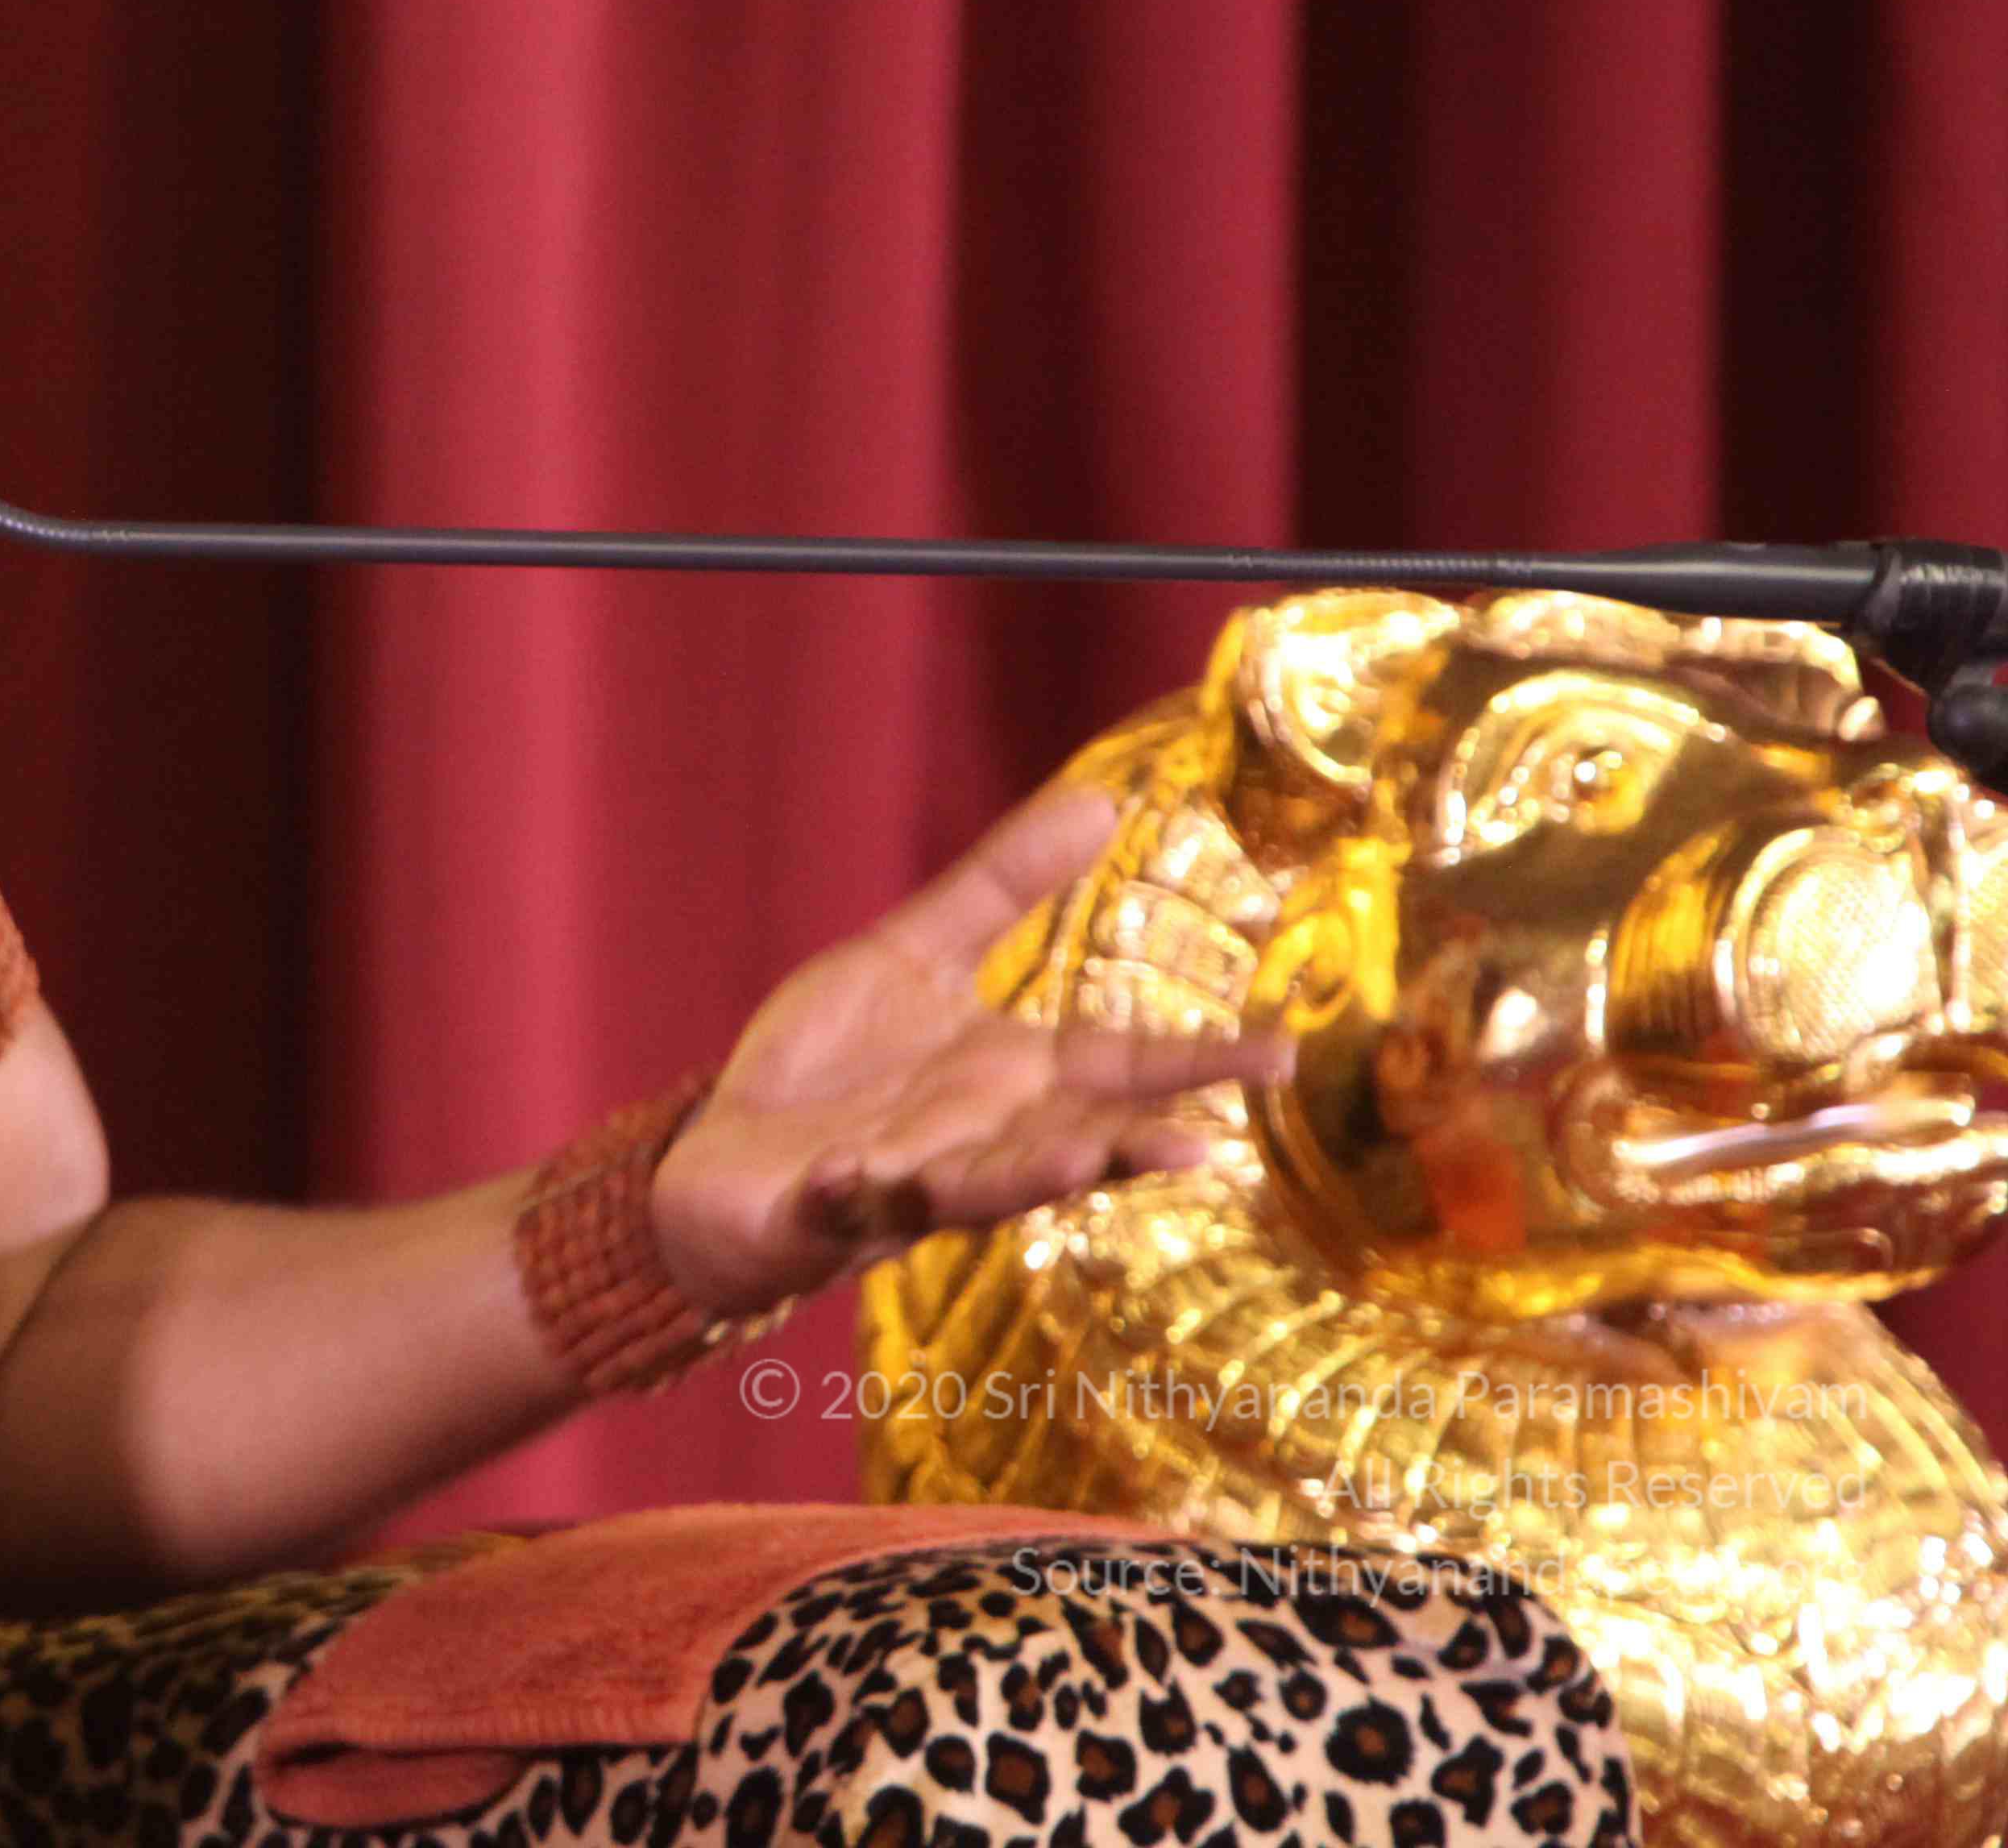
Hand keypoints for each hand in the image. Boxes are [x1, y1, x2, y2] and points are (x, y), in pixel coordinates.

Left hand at [642, 783, 1282, 1320]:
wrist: (721, 1154)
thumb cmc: (832, 1067)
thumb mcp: (911, 955)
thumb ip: (1000, 887)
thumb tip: (1102, 799)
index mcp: (1009, 1077)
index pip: (1121, 1066)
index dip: (1199, 1059)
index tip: (1286, 1052)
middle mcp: (977, 1138)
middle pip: (1070, 1140)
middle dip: (1130, 1146)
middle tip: (1202, 1148)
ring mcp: (905, 1182)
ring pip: (977, 1187)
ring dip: (1022, 1178)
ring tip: (1074, 1160)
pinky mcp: (825, 1209)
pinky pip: (847, 1206)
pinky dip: (854, 1195)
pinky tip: (856, 1178)